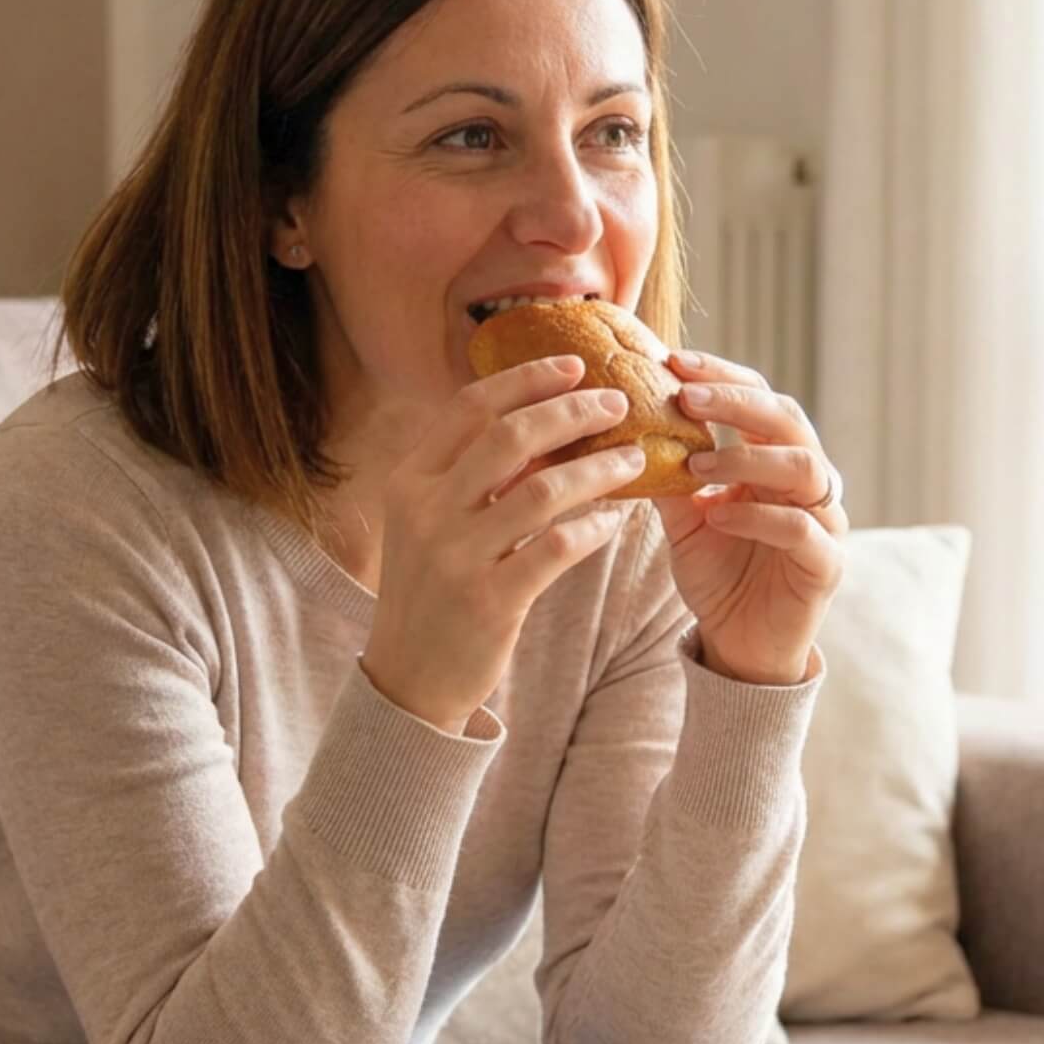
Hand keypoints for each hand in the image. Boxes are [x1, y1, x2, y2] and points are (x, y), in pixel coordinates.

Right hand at [360, 356, 642, 730]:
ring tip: (634, 459)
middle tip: (617, 402)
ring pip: (542, 490)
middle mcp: (427, 511)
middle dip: (571, 412)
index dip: (526, 379)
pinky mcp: (489, 601)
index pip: (471, 408)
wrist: (409, 678)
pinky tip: (614, 521)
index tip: (573, 364)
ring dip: (596, 469)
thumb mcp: (431, 524)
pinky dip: (591, 529)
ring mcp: (456, 557)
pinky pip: (555, 549)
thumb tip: (540, 424)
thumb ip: (469, 477)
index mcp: (410, 480)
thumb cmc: (431, 593)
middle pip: (511, 438)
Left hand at [651, 351, 846, 685]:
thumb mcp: (684, 522)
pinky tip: (717, 517)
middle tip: (686, 396)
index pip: (759, 399)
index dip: (722, 377)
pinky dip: (757, 517)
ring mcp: (825, 521)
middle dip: (735, 402)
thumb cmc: (719, 576)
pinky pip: (800, 528)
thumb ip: (669, 478)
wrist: (740, 646)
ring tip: (696, 464)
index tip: (673, 363)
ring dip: (745, 457)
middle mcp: (808, 482)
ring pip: (802, 466)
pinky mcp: (826, 564)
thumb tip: (625, 429)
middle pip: (787, 419)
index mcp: (775, 461)